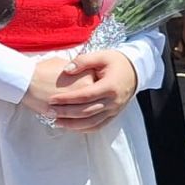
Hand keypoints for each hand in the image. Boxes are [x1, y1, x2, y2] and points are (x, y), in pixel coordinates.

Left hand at [18, 50, 138, 131]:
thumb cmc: (116, 62)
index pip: (85, 96)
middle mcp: (113, 101)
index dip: (67, 99)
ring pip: (92, 123)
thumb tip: (66, 70)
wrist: (135, 71)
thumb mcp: (101, 56)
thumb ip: (83, 61)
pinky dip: (84, 129)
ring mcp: (114, 110)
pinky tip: (71, 126)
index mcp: (110, 86)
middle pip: (86, 112)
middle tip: (49, 112)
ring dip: (73, 125)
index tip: (52, 99)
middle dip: (66, 113)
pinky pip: (99, 126)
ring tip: (56, 122)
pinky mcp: (114, 115)